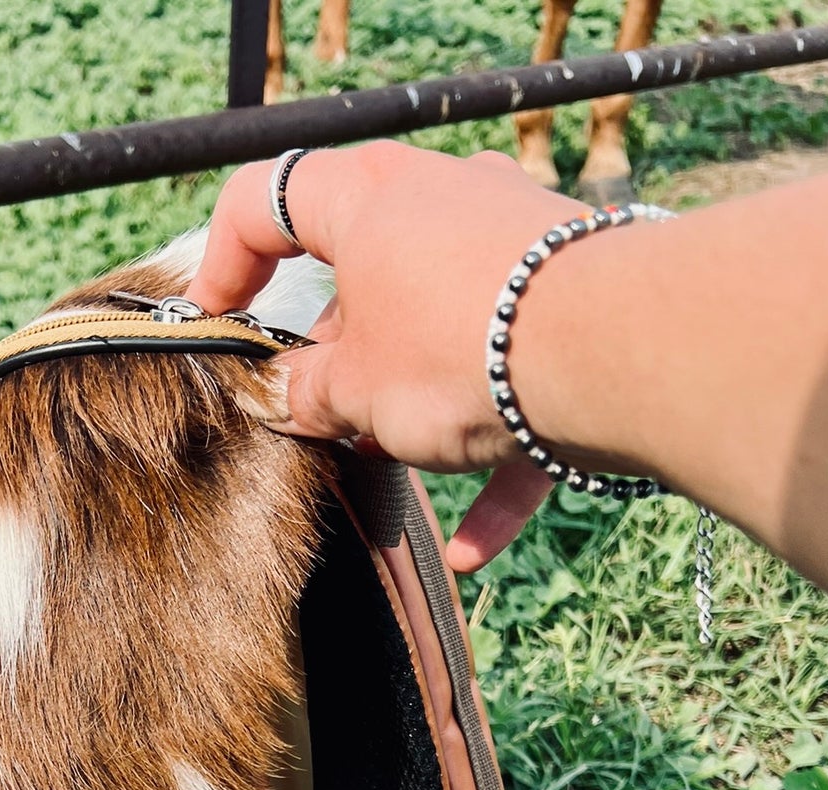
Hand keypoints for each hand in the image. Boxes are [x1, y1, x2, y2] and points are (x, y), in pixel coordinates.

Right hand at [184, 143, 593, 570]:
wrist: (613, 352)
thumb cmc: (457, 351)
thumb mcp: (352, 392)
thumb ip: (305, 397)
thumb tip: (284, 401)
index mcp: (370, 198)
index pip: (267, 202)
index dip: (223, 265)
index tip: (214, 328)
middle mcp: (443, 201)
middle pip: (364, 275)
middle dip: (338, 356)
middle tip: (314, 417)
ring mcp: (514, 250)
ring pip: (442, 334)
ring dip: (413, 407)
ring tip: (391, 467)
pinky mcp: (571, 308)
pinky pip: (519, 391)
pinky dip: (496, 464)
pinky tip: (474, 553)